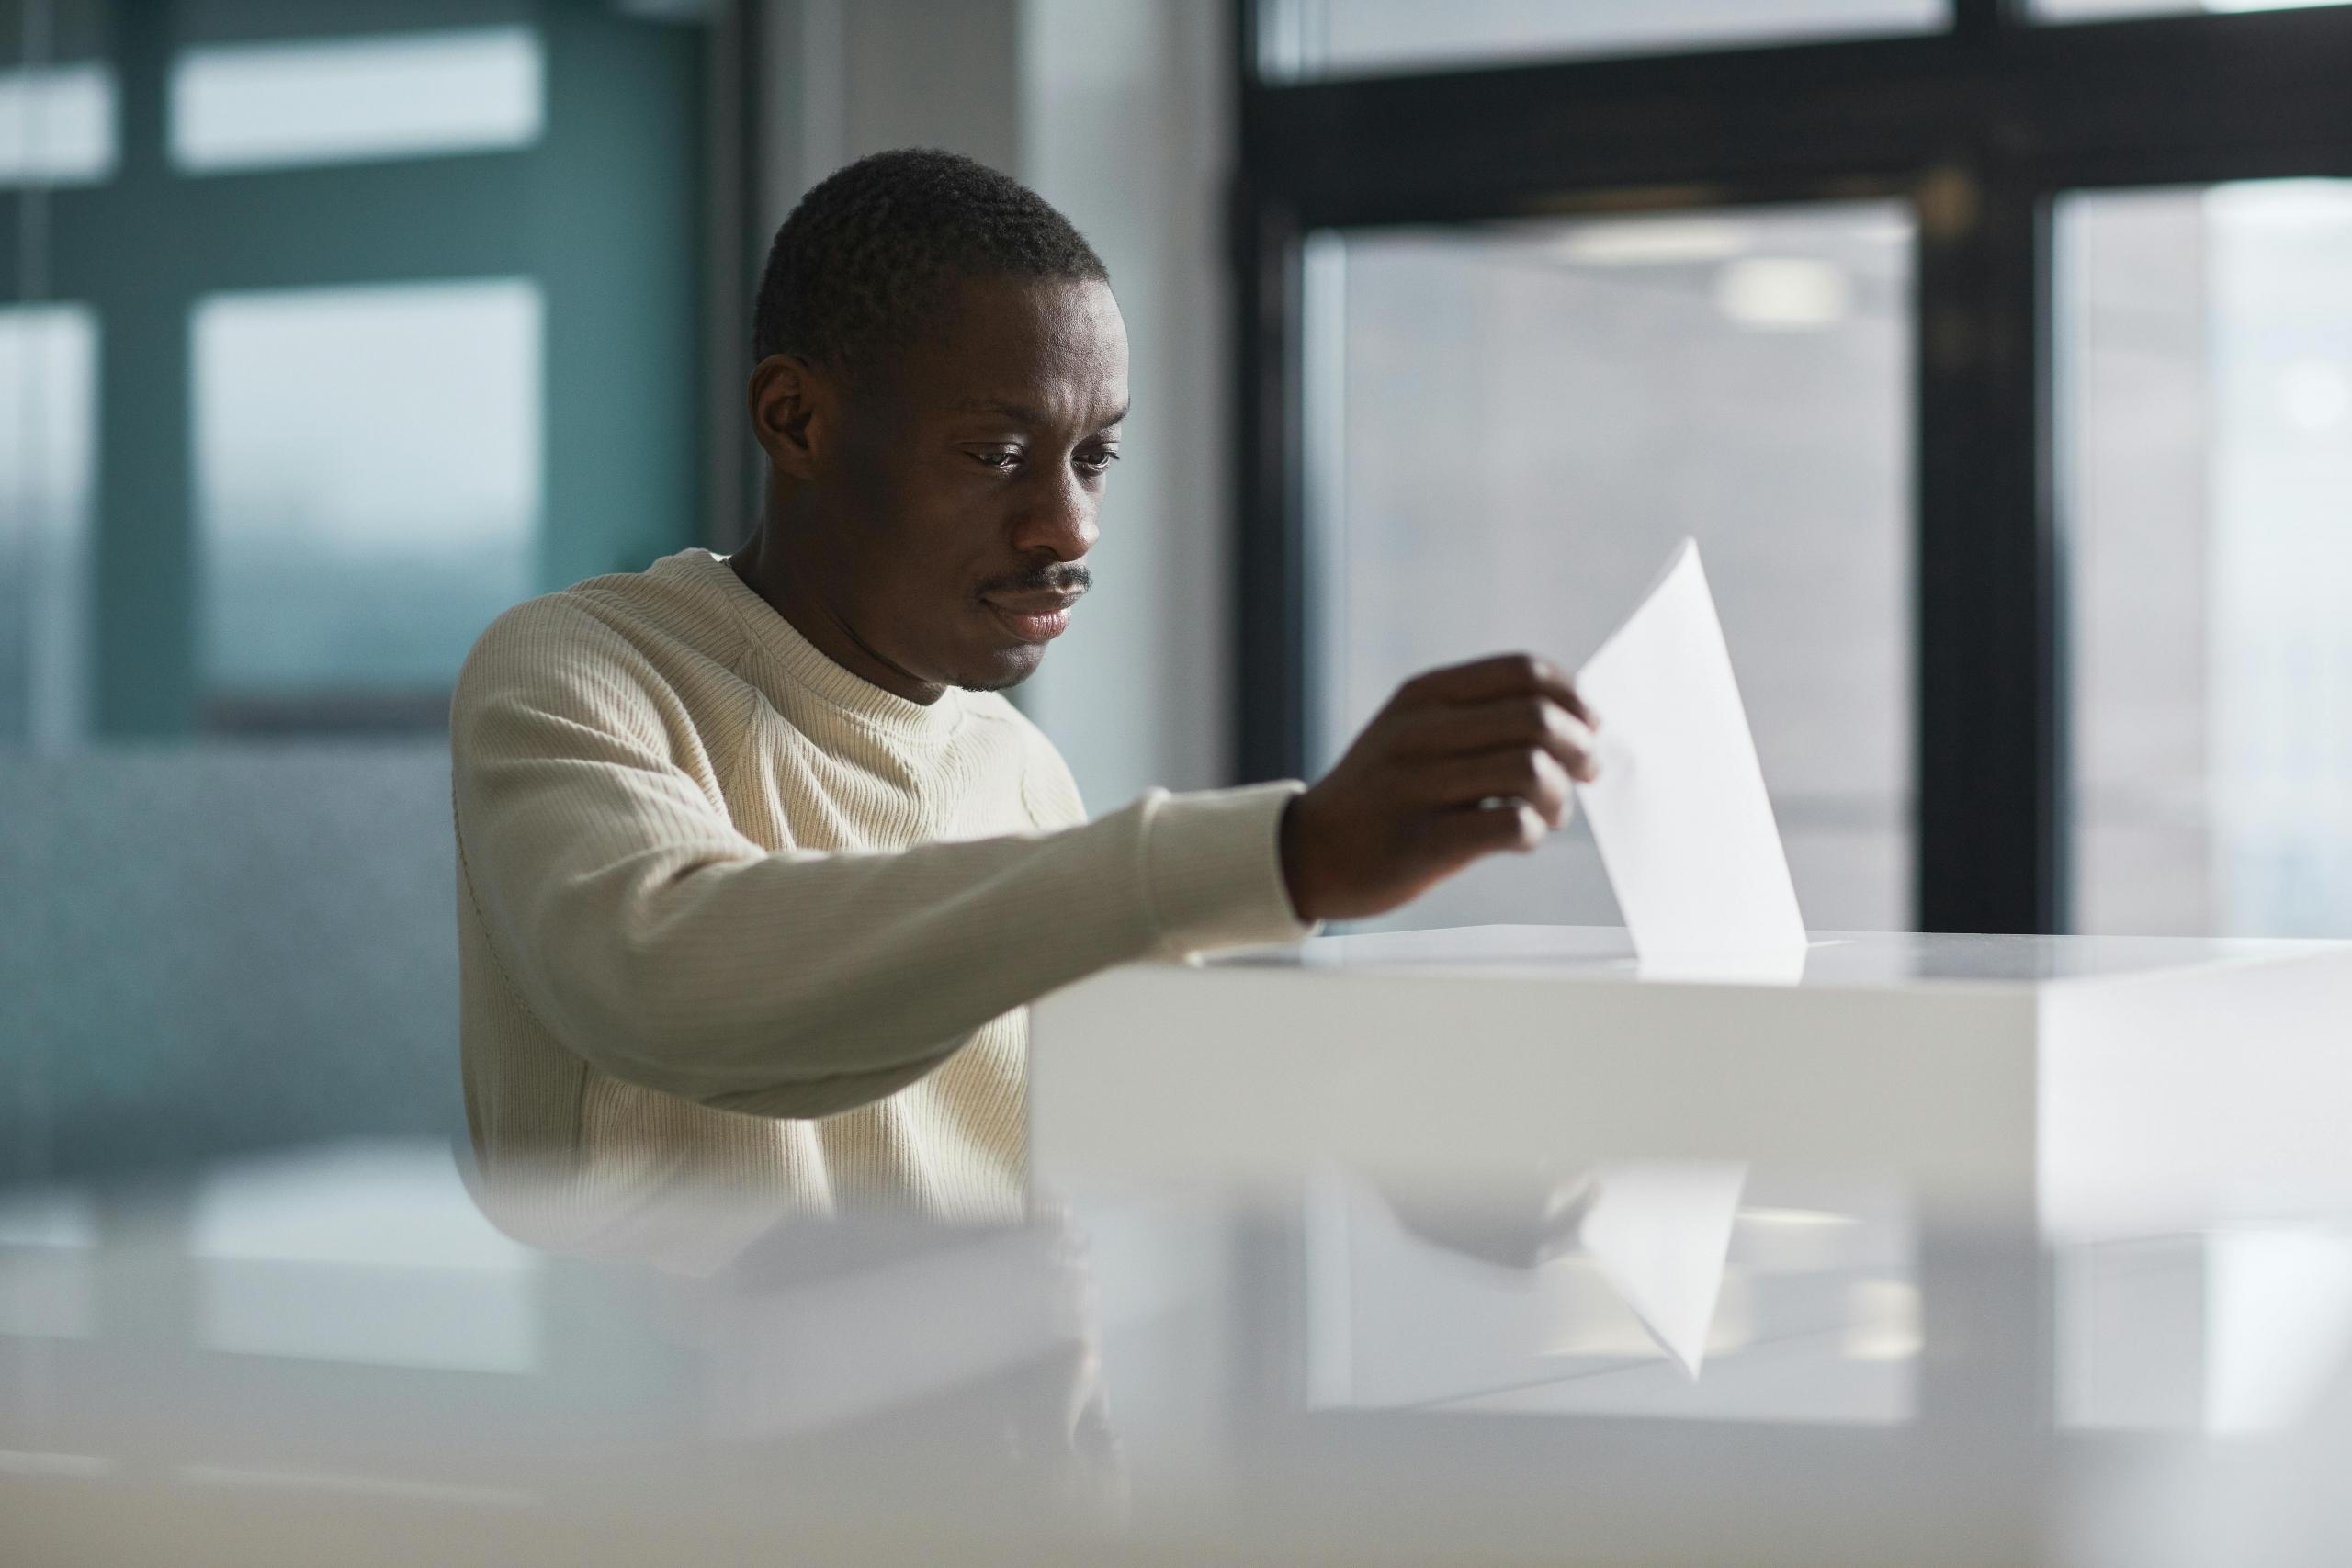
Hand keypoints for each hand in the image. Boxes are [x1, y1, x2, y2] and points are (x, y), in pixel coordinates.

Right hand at [1280, 654, 1598, 922]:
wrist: (1308, 853)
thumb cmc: (1382, 794)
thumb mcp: (1412, 731)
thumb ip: (1479, 717)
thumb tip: (1577, 721)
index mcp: (1423, 695)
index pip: (1523, 672)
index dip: (1573, 698)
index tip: (1588, 726)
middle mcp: (1418, 732)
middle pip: (1536, 720)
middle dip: (1580, 748)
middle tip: (1586, 773)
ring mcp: (1416, 787)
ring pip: (1530, 770)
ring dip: (1558, 795)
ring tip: (1550, 811)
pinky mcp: (1420, 842)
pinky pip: (1509, 825)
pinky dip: (1533, 832)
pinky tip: (1521, 837)